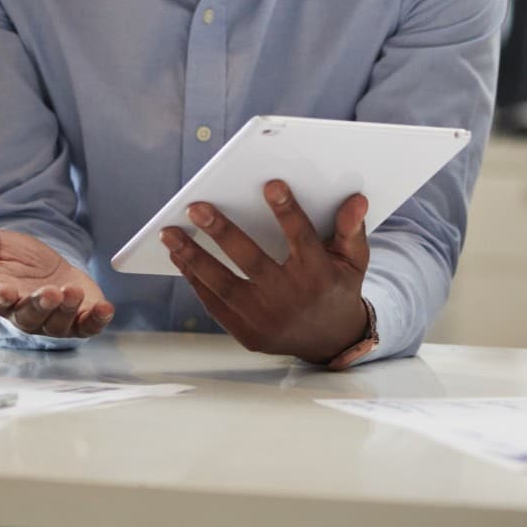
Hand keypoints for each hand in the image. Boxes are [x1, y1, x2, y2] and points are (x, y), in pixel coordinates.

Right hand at [0, 226, 113, 338]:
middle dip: (40, 306)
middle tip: (50, 293)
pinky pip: (86, 327)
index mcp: (0, 296)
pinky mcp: (78, 320)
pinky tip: (105, 309)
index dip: (1, 298)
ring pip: (58, 323)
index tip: (6, 292)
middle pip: (30, 317)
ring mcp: (53, 320)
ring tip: (73, 292)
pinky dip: (96, 321)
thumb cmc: (15, 257)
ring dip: (67, 310)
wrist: (46, 264)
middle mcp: (25, 313)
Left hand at [163, 180, 369, 364]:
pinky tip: (180, 258)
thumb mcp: (353, 260)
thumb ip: (351, 229)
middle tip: (196, 207)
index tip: (271, 185)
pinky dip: (195, 281)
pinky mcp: (248, 334)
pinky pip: (215, 305)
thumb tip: (356, 200)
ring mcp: (266, 320)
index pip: (301, 238)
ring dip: (193, 257)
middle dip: (222, 232)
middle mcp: (290, 299)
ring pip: (223, 285)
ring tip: (169, 234)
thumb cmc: (338, 287)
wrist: (331, 342)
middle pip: (251, 261)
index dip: (287, 211)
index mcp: (318, 276)